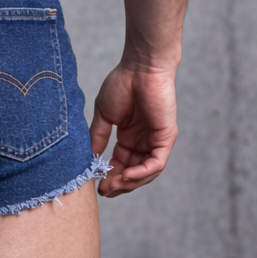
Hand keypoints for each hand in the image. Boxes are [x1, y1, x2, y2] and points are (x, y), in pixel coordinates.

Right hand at [89, 61, 177, 197]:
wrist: (141, 67)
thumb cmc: (123, 84)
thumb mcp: (105, 114)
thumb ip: (98, 136)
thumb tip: (90, 158)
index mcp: (130, 137)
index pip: (121, 164)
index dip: (109, 176)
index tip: (95, 184)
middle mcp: (144, 142)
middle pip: (133, 172)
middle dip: (119, 184)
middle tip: (104, 190)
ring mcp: (156, 141)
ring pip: (146, 172)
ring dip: (129, 182)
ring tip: (113, 185)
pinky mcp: (166, 138)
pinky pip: (156, 163)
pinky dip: (142, 173)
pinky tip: (126, 175)